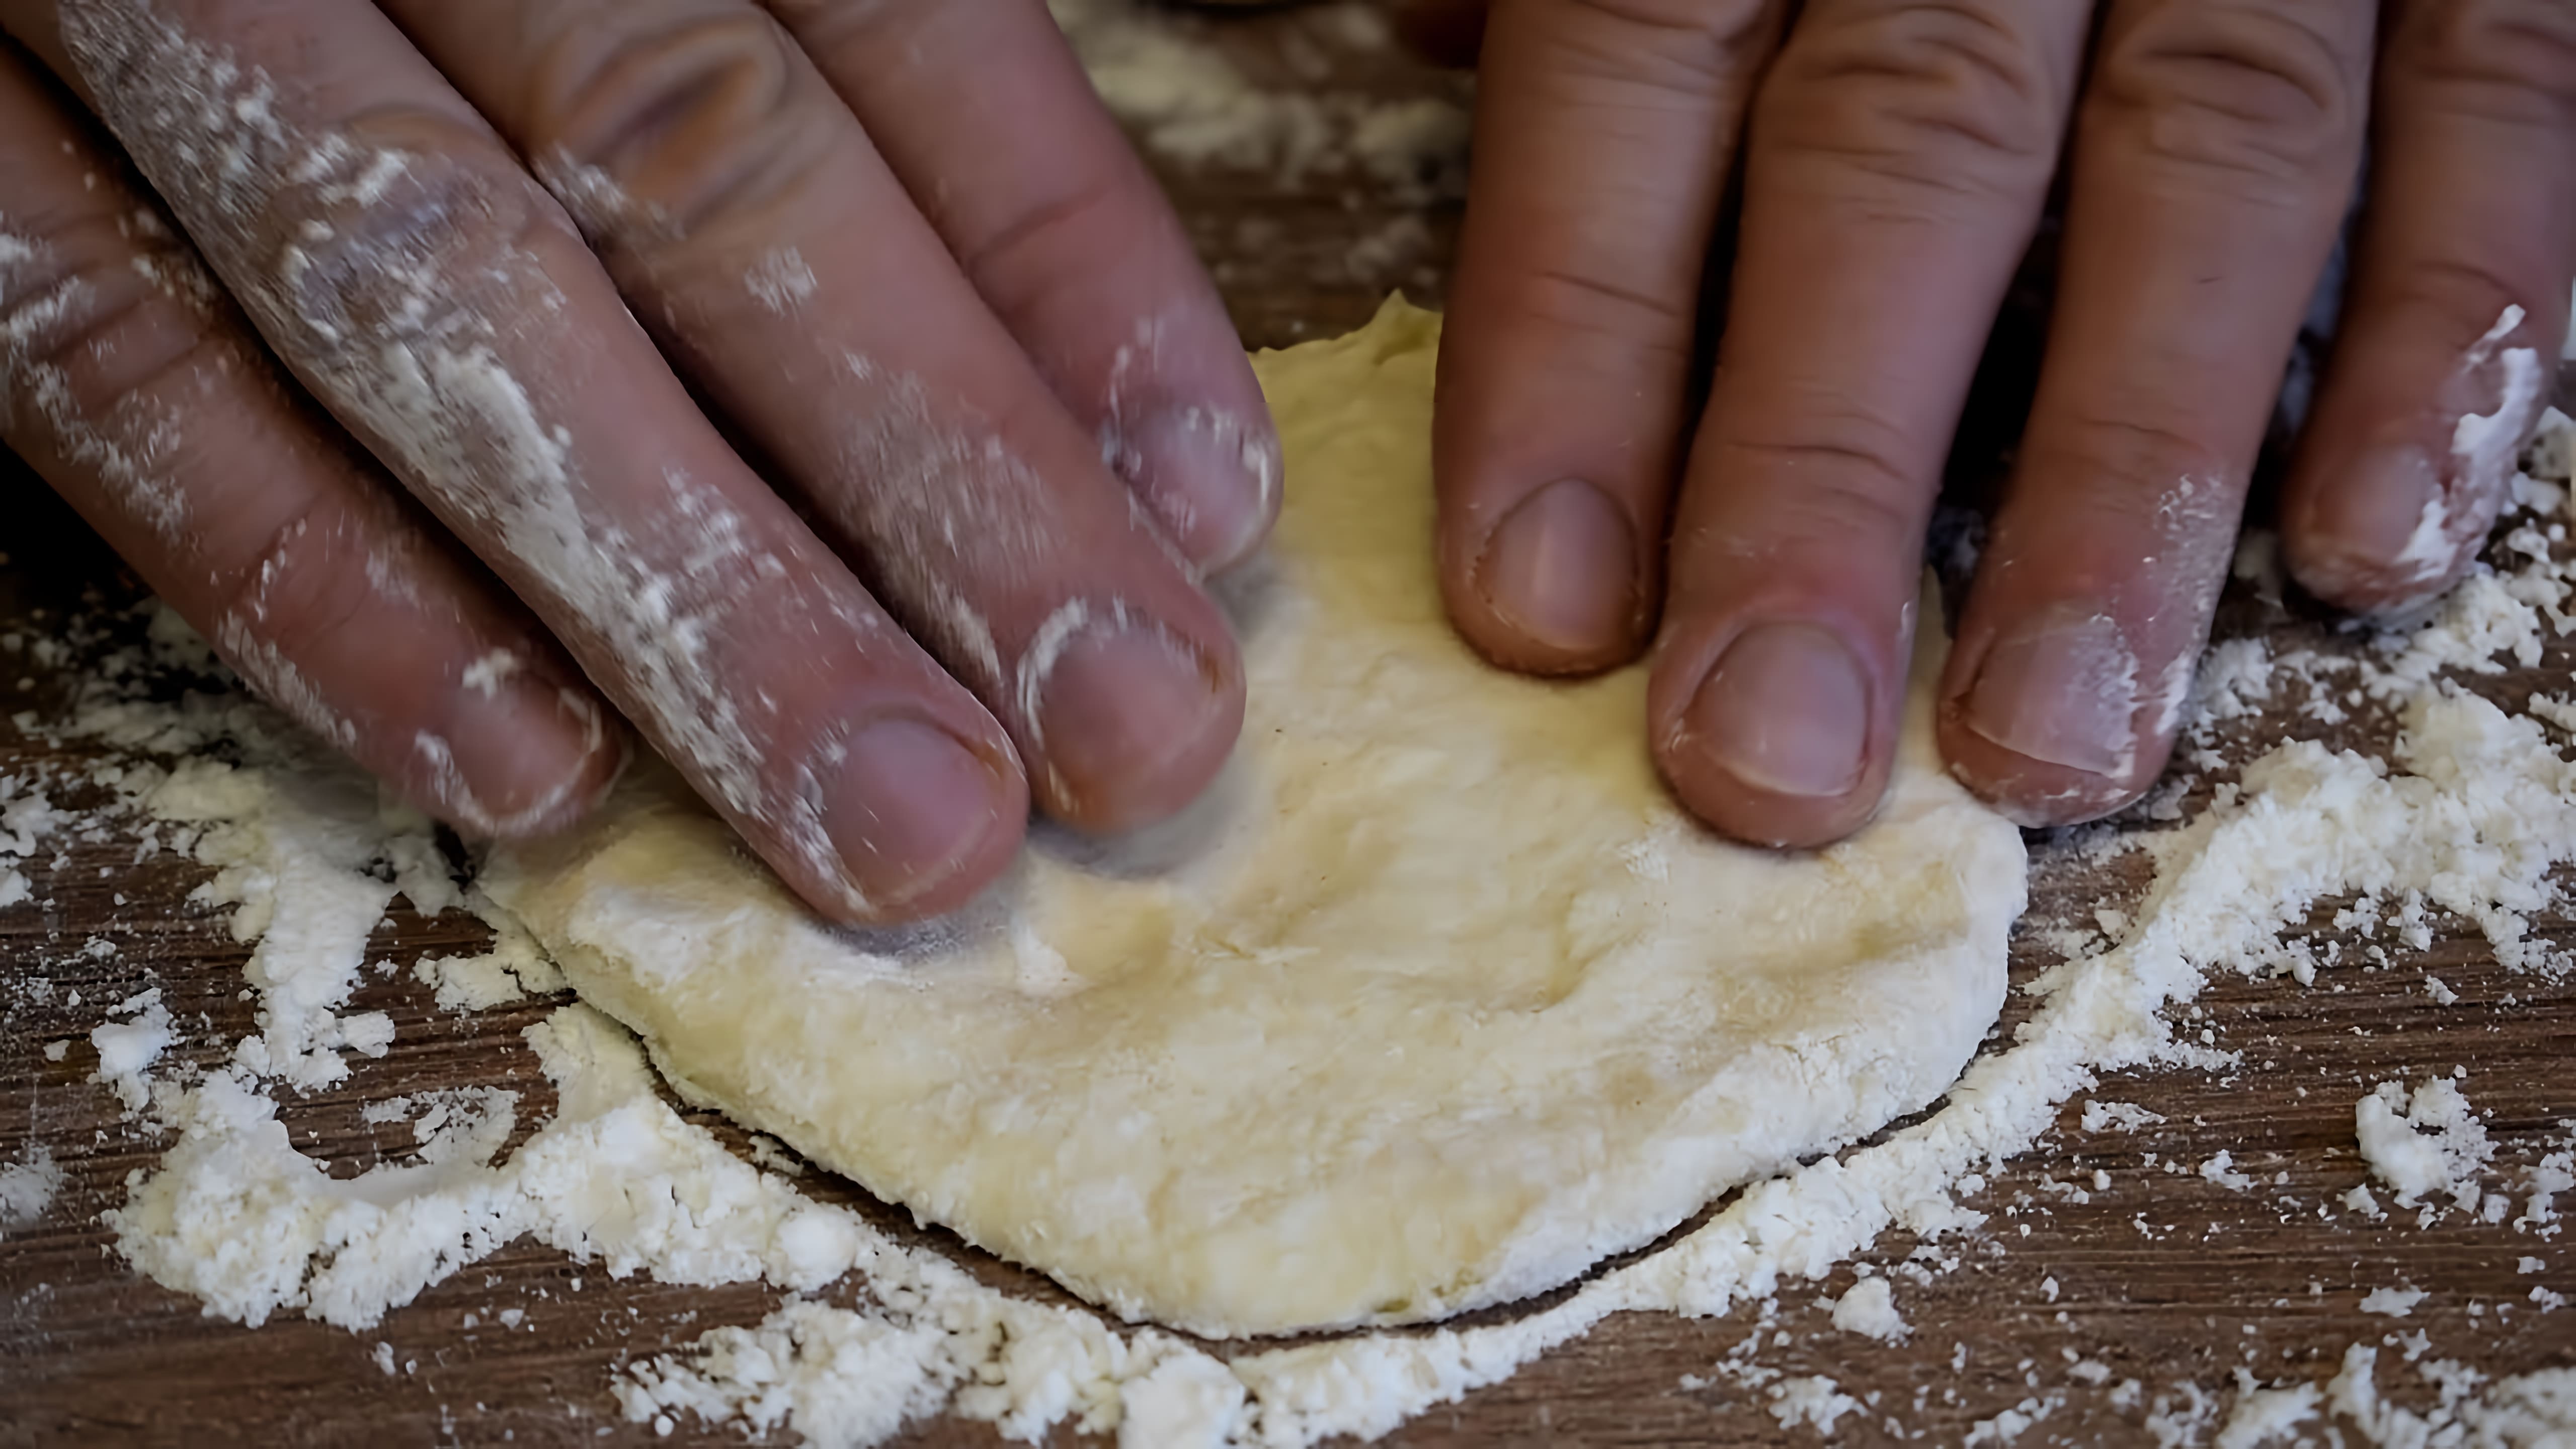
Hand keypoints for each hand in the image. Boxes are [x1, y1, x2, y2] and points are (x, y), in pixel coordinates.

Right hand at [0, 0, 1276, 921]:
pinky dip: (311, 571)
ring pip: (435, 302)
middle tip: (1129, 735)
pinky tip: (525, 767)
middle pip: (701, 173)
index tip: (1208, 507)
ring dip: (691, 591)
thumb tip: (1080, 375)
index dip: (1061, 266)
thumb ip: (811, 60)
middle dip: (936, 476)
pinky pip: (108, 359)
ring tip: (904, 820)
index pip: (882, 20)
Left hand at [1432, 0, 2573, 840]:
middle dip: (1830, 480)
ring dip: (2129, 485)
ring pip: (2210, 182)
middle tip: (1769, 756)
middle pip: (1906, 171)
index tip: (1539, 609)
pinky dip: (2455, 334)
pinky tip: (2369, 554)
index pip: (1639, 85)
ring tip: (2051, 743)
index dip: (1579, 346)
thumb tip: (1424, 34)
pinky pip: (2505, 115)